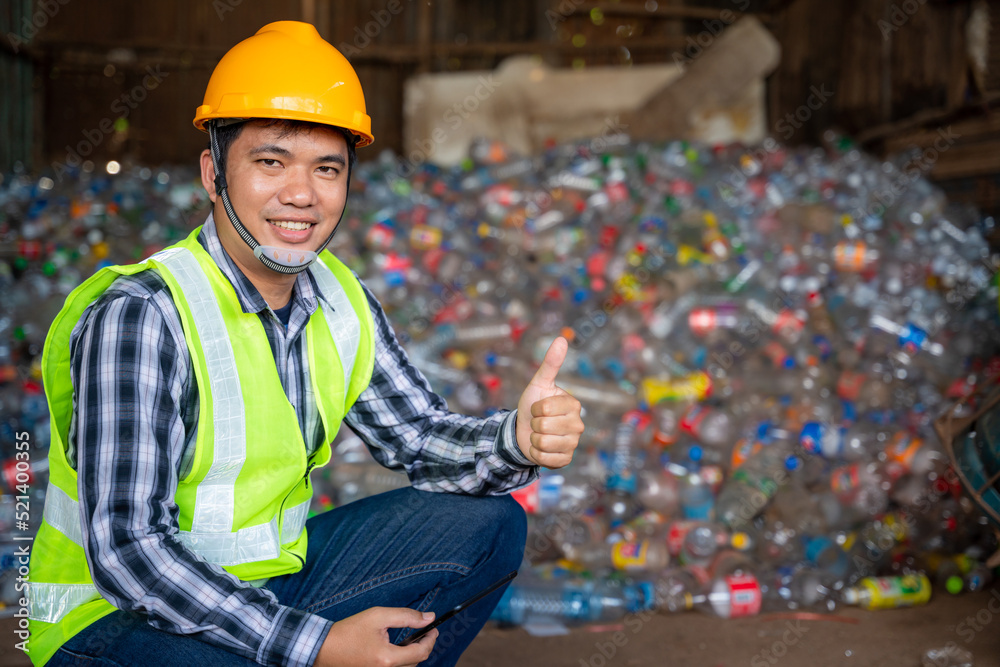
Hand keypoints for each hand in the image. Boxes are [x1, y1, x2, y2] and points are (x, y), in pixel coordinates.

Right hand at [313, 607, 436, 666]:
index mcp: (388, 658)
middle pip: (416, 663)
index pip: (421, 652)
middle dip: (423, 647)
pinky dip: (401, 661)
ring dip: (412, 655)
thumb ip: (406, 616)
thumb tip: (429, 618)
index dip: (431, 639)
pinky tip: (397, 650)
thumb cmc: (348, 632)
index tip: (433, 629)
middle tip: (424, 632)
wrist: (324, 648)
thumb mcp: (378, 616)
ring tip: (410, 640)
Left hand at [515, 336, 583, 468]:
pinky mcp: (566, 460)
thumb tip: (561, 338)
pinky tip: (540, 448)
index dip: (535, 408)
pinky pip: (545, 458)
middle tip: (538, 423)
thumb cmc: (533, 405)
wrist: (524, 431)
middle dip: (534, 424)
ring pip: (543, 443)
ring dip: (534, 439)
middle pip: (544, 426)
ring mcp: (573, 443)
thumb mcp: (539, 384)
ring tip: (539, 435)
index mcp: (573, 405)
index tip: (538, 408)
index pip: (545, 408)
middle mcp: (578, 425)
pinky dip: (536, 453)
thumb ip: (550, 363)